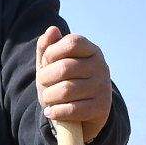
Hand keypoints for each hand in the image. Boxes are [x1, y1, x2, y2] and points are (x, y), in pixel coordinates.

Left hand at [35, 25, 113, 140]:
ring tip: (47, 99)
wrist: (82, 114)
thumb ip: (48, 48)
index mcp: (91, 50)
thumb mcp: (53, 65)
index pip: (72, 42)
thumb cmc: (64, 82)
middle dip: (46, 77)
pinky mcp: (101, 107)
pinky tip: (50, 112)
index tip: (46, 62)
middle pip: (65, 67)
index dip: (53, 52)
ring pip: (67, 90)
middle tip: (43, 83)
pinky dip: (56, 112)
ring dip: (49, 96)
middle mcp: (100, 66)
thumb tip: (52, 30)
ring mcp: (102, 87)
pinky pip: (73, 109)